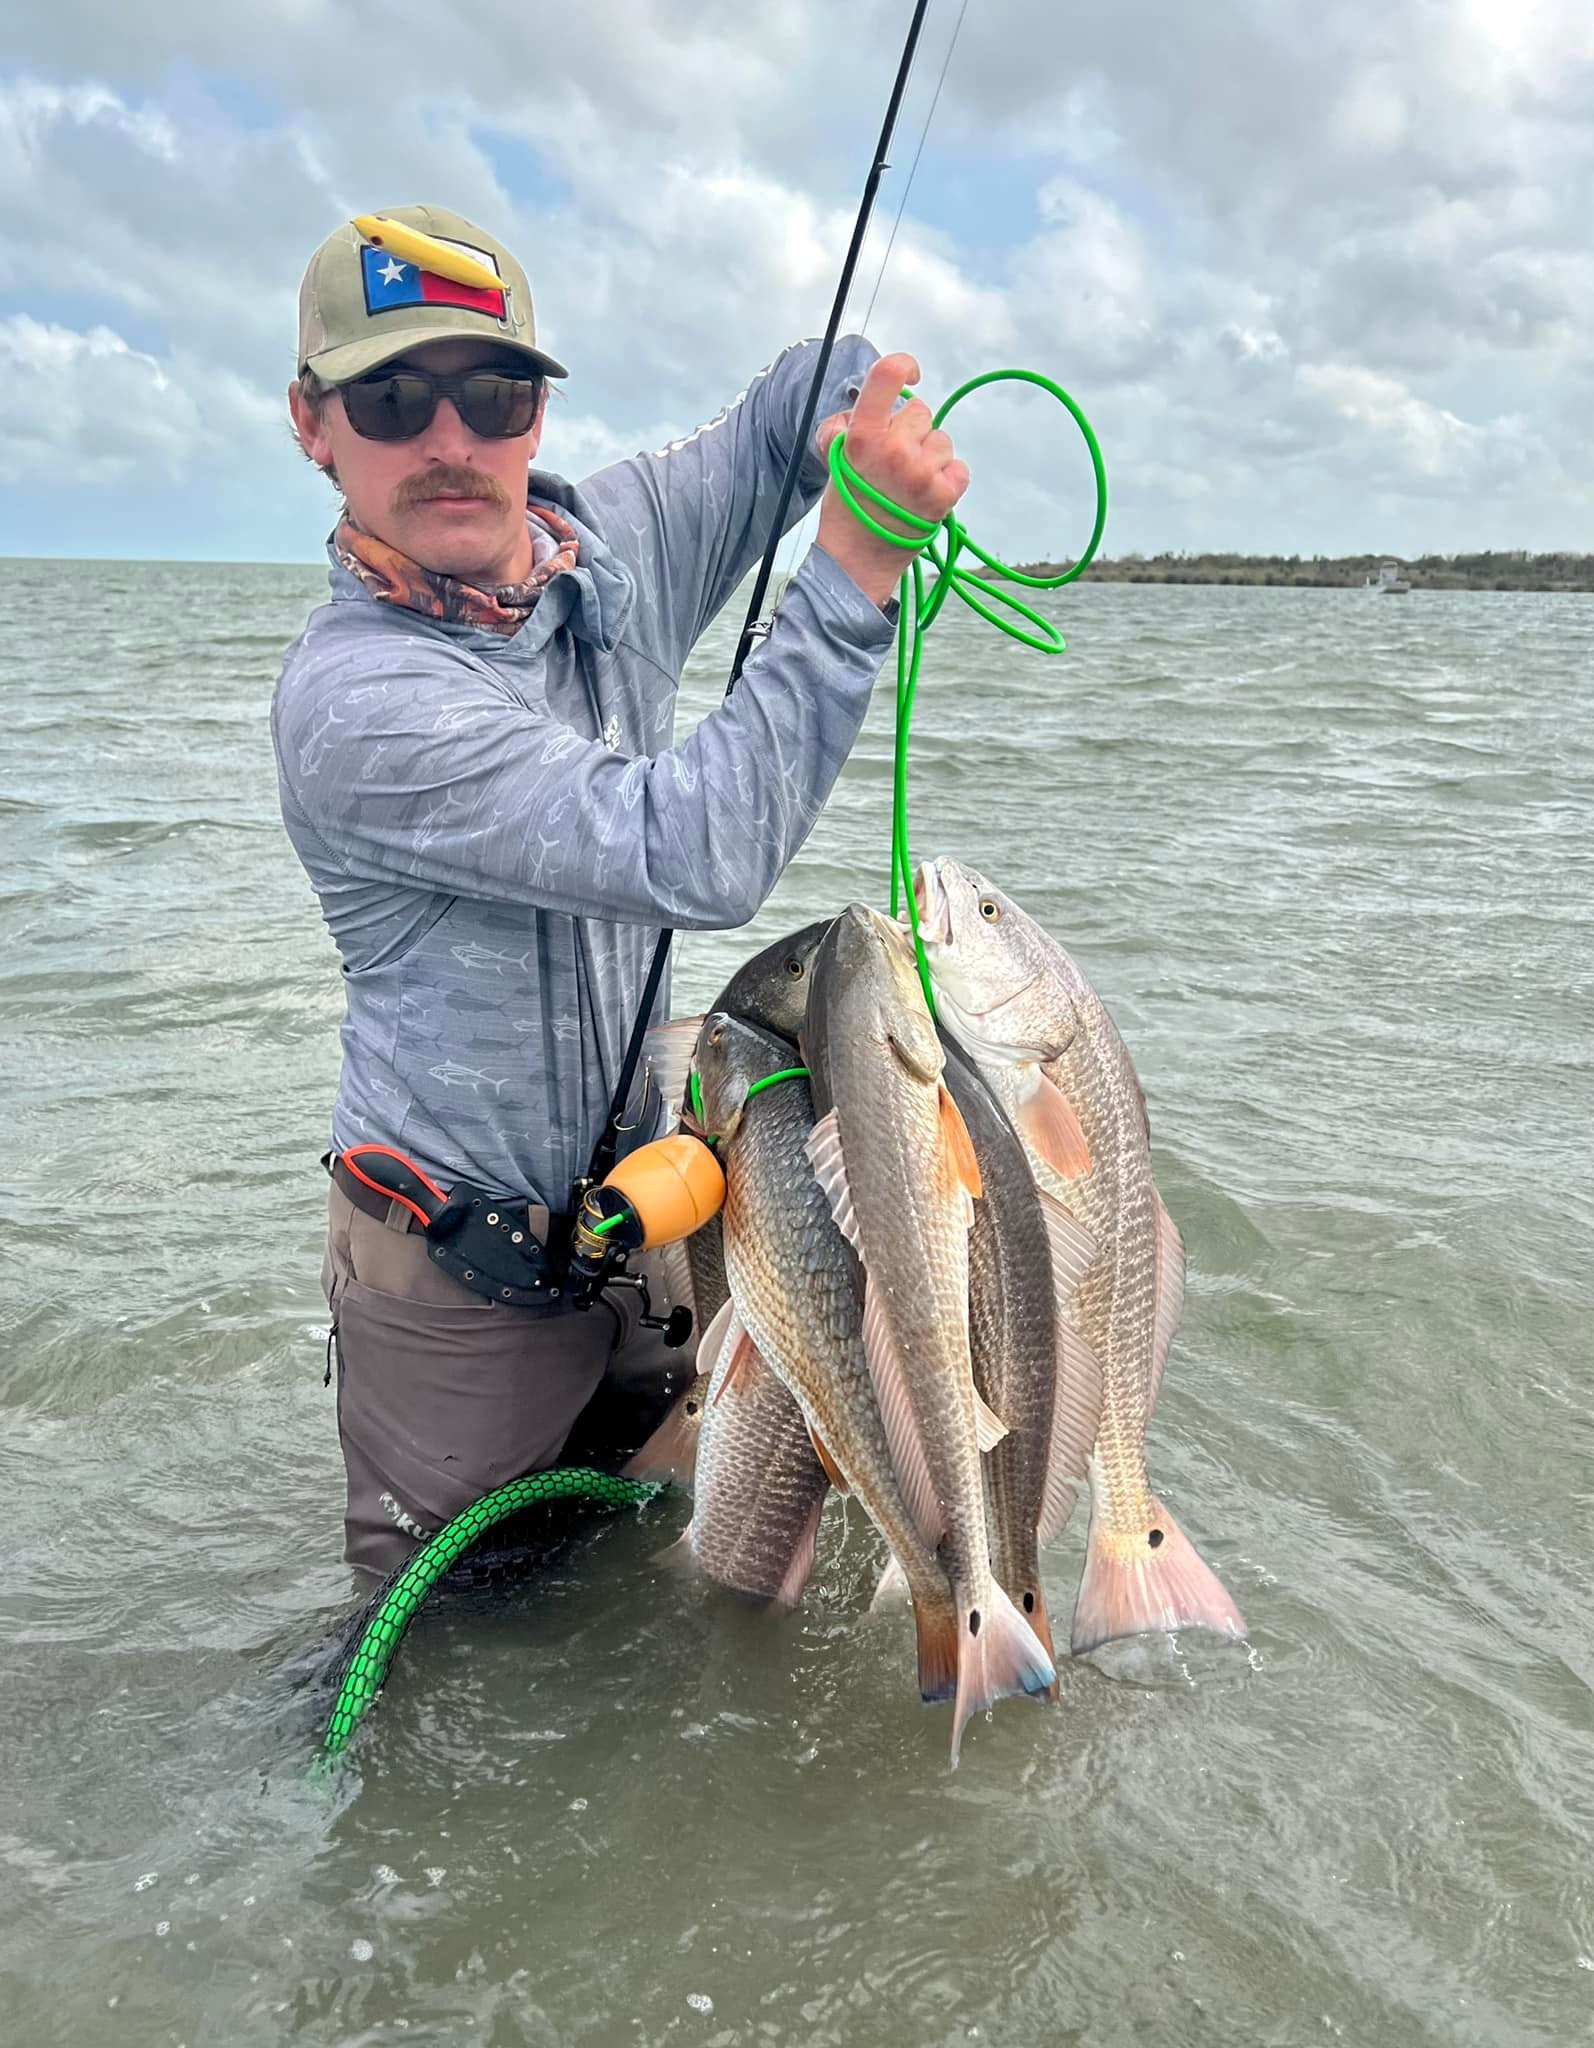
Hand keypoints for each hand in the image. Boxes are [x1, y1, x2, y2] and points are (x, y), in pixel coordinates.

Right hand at [814, 353, 969, 606]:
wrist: (858, 561)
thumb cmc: (848, 507)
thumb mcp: (838, 458)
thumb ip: (855, 423)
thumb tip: (883, 397)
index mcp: (863, 435)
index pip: (888, 374)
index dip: (904, 366)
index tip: (911, 375)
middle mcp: (894, 449)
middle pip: (921, 412)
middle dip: (912, 432)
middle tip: (896, 463)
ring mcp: (921, 473)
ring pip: (942, 441)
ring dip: (931, 458)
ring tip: (909, 486)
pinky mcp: (944, 495)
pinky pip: (959, 468)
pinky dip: (947, 481)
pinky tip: (926, 498)